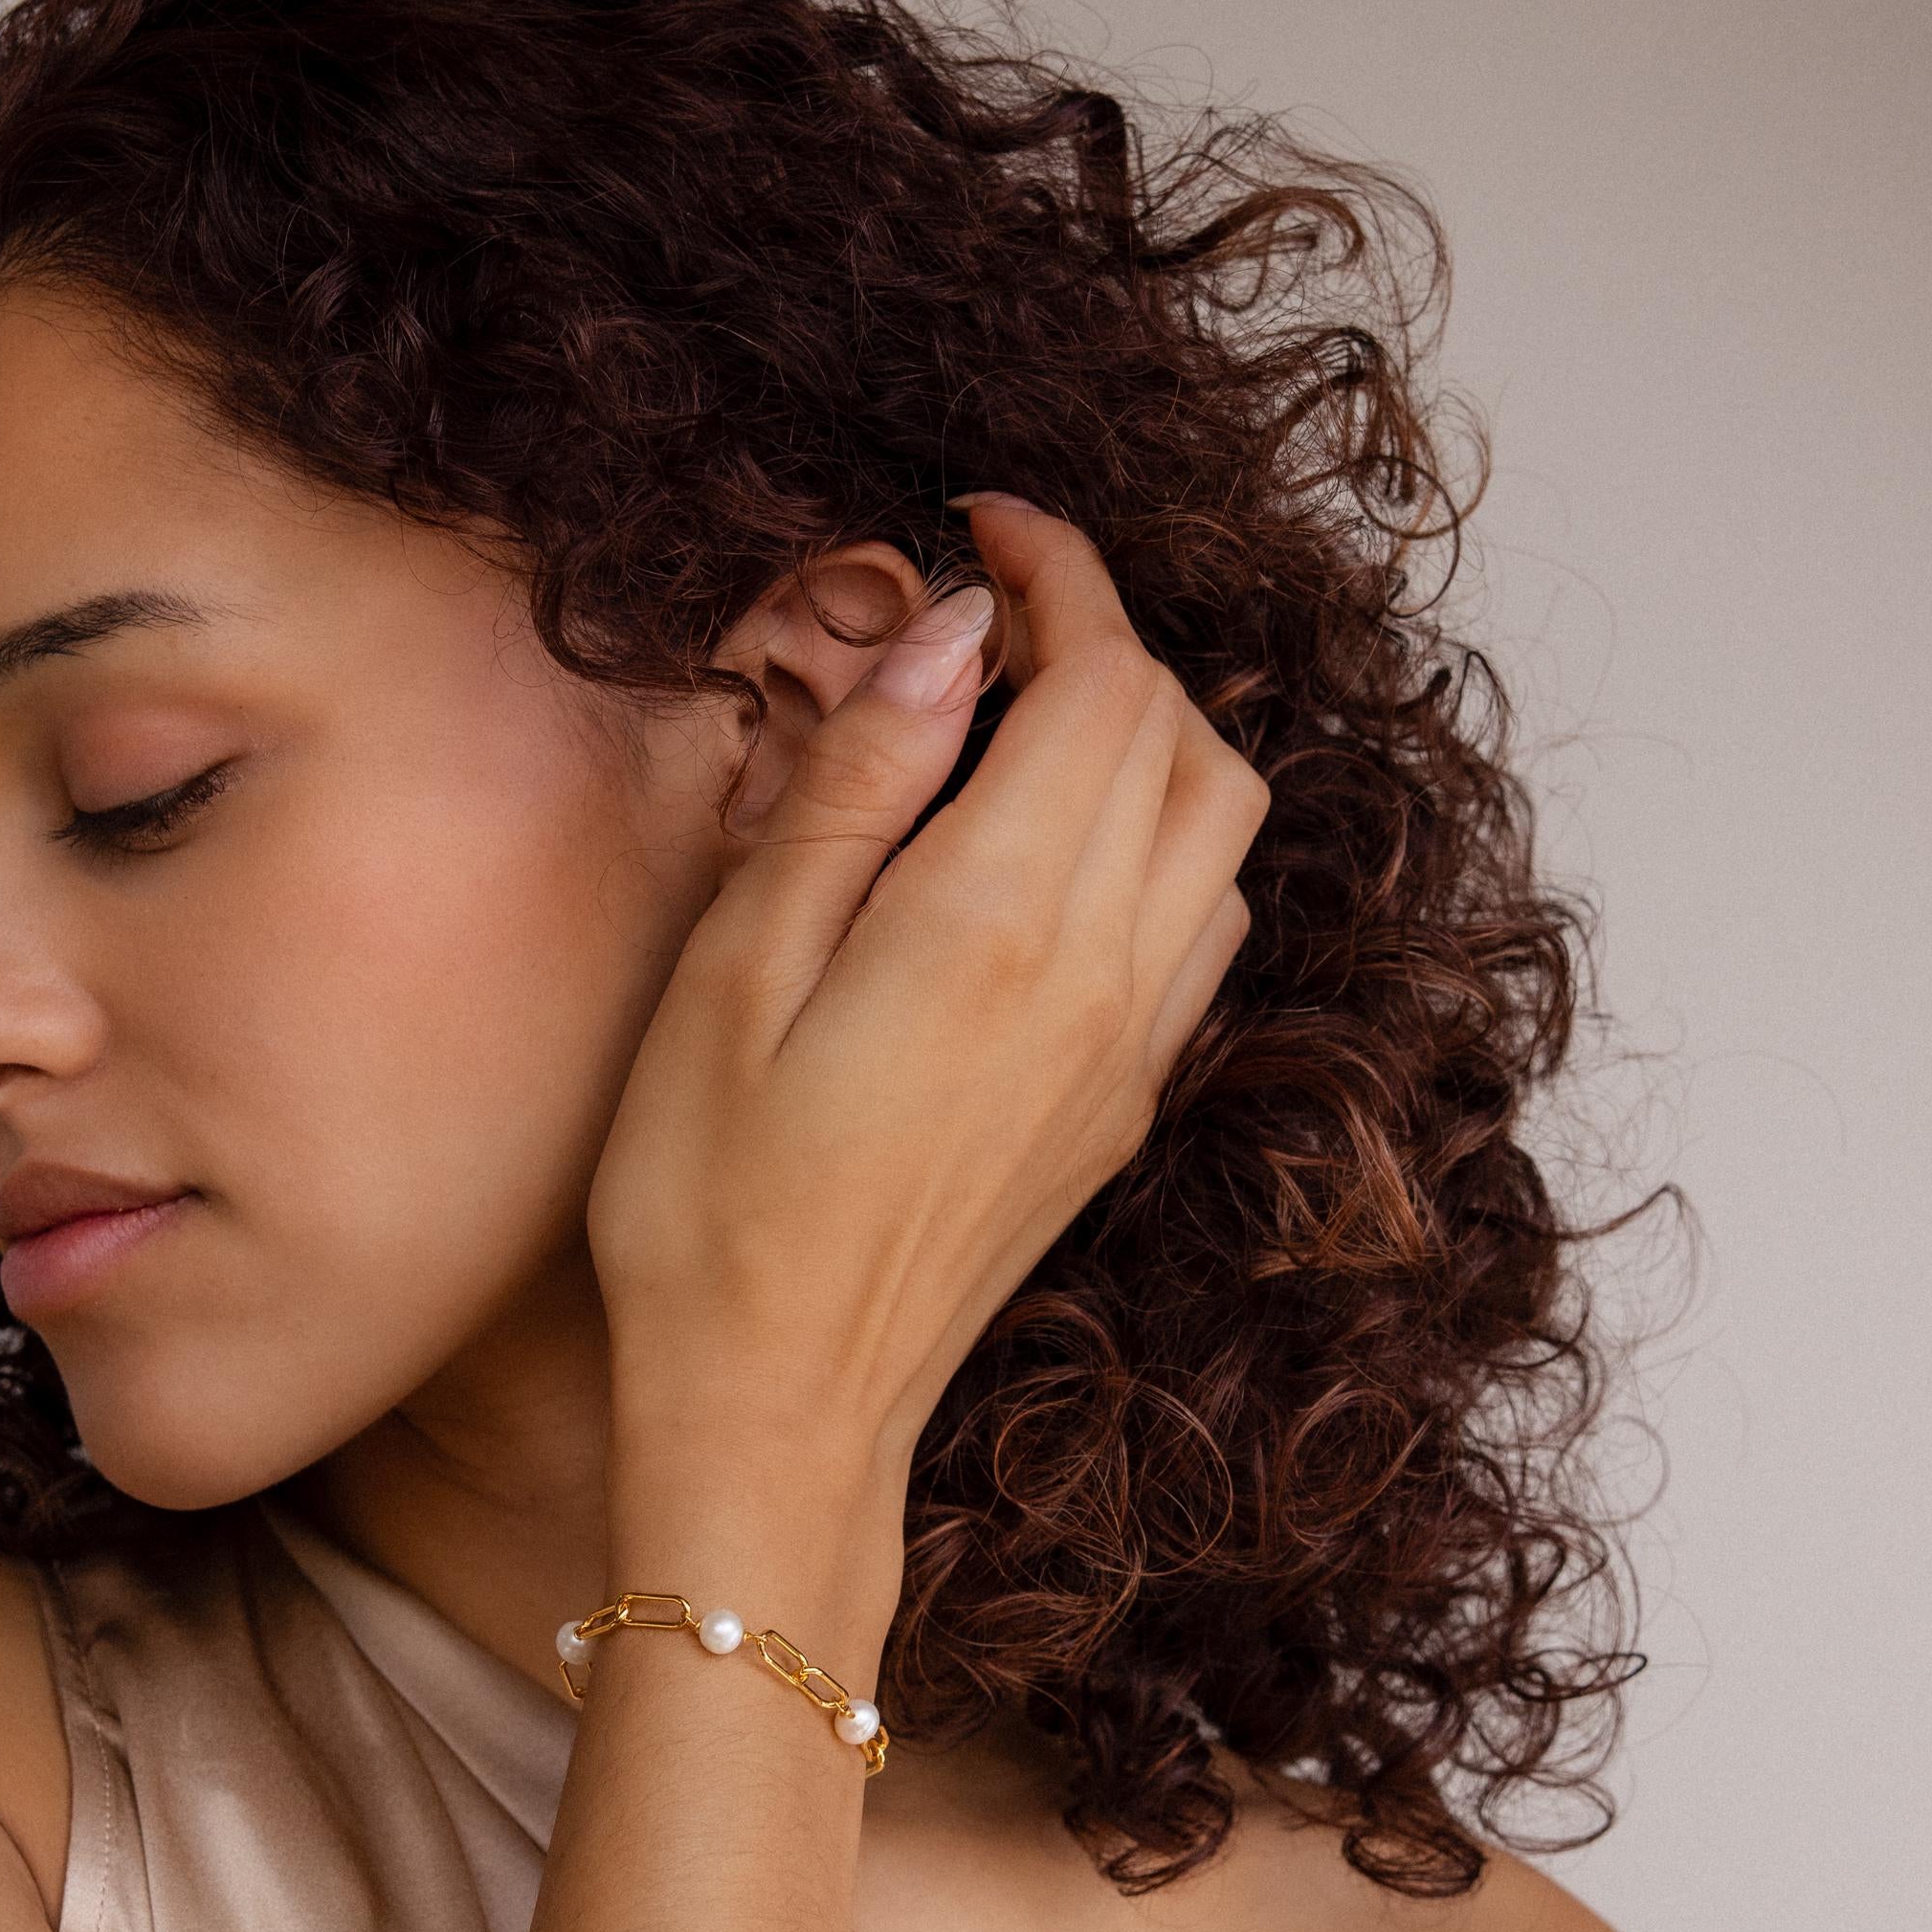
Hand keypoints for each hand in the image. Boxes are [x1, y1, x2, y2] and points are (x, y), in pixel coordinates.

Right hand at [588, 493, 1265, 1482]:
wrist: (780, 1407)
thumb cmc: (710, 1206)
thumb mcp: (736, 974)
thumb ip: (857, 791)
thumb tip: (952, 635)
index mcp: (994, 926)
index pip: (1106, 681)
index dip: (1064, 572)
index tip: (988, 524)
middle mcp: (1099, 980)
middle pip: (1186, 739)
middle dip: (1108, 643)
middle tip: (988, 626)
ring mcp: (1129, 1053)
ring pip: (1221, 832)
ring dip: (1150, 742)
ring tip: (1021, 730)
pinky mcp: (1122, 1110)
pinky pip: (1202, 933)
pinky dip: (1162, 848)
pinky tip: (1051, 861)